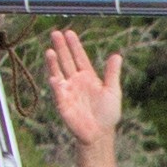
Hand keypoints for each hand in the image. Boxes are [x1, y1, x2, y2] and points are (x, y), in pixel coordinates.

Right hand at [39, 25, 128, 153]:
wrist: (100, 134)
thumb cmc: (107, 114)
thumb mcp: (112, 91)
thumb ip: (112, 73)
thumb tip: (117, 55)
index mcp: (88, 77)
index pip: (79, 57)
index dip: (74, 45)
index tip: (69, 33)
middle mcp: (75, 81)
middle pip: (66, 61)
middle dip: (61, 48)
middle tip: (55, 33)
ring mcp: (67, 91)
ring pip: (58, 73)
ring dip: (53, 63)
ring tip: (50, 50)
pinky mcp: (63, 103)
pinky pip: (58, 92)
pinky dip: (56, 85)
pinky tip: (54, 77)